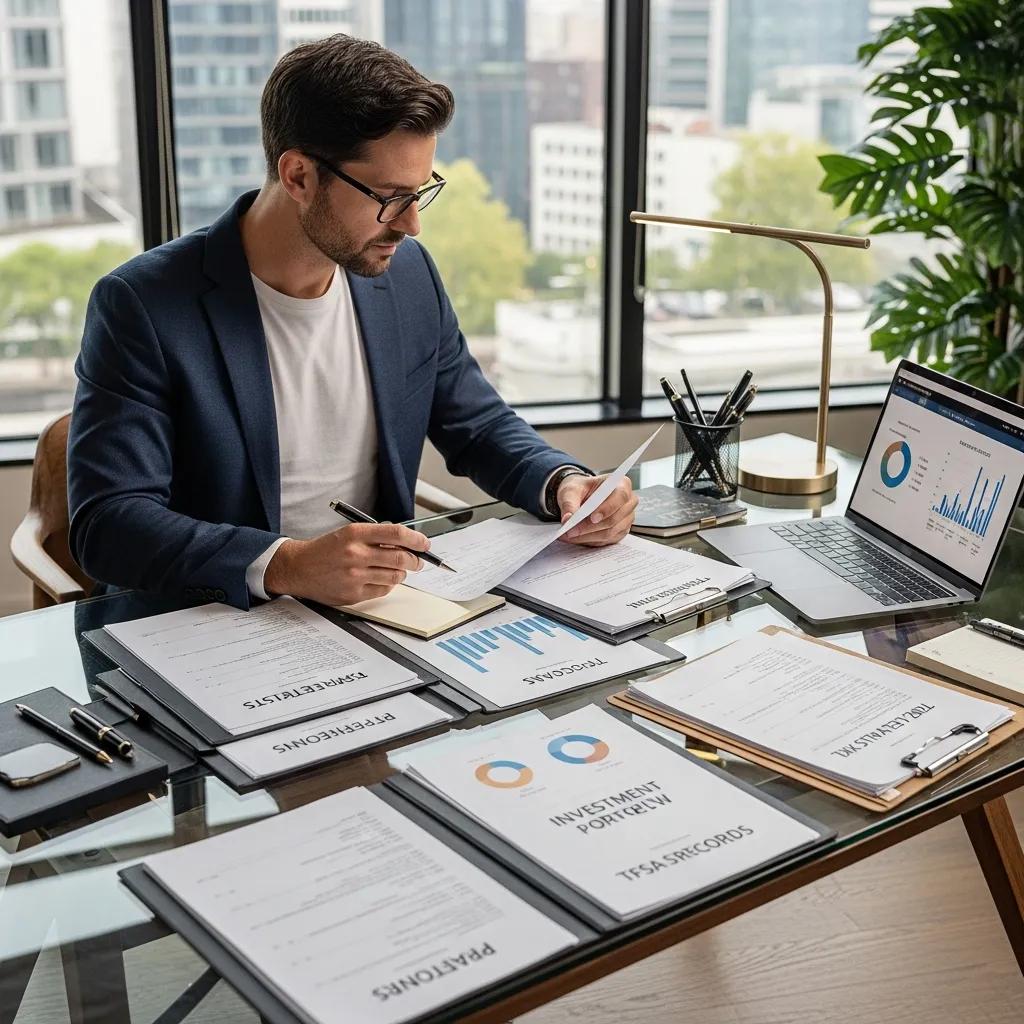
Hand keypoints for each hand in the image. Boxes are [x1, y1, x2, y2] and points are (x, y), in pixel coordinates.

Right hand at [263, 523, 429, 604]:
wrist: (298, 568)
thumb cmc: (326, 550)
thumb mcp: (349, 534)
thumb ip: (376, 537)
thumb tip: (407, 543)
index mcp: (355, 534)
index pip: (397, 534)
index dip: (416, 539)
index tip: (425, 544)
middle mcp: (356, 554)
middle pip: (400, 557)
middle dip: (415, 560)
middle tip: (418, 561)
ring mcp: (355, 576)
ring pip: (395, 576)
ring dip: (402, 573)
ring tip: (398, 570)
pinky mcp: (353, 594)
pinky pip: (382, 591)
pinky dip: (388, 586)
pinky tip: (381, 580)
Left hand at [556, 474, 636, 546]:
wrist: (581, 496)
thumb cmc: (580, 489)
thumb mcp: (570, 491)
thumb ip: (569, 503)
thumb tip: (568, 519)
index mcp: (622, 484)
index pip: (620, 497)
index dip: (607, 509)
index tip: (592, 518)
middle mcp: (629, 502)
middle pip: (613, 519)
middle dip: (590, 527)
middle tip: (571, 531)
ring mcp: (627, 518)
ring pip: (609, 532)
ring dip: (588, 536)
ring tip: (569, 535)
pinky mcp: (621, 531)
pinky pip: (606, 540)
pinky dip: (590, 541)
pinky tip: (577, 538)